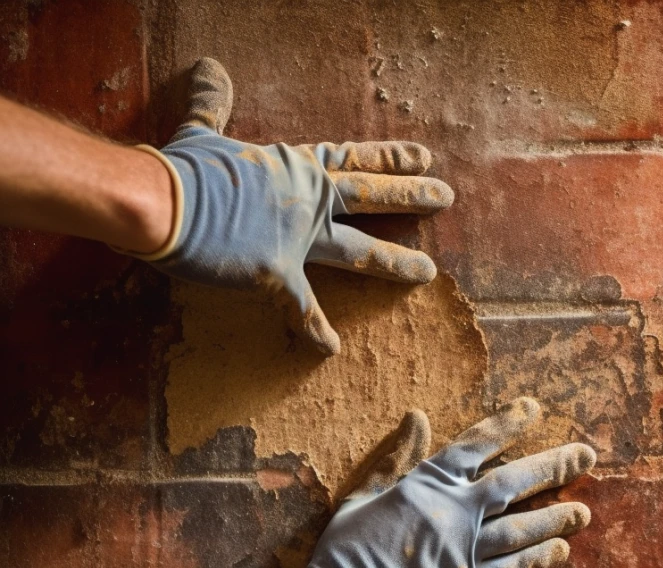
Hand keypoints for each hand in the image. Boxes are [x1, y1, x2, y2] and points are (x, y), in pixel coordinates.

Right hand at [140, 58, 451, 353]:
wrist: (158, 200)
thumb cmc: (181, 167)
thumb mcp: (204, 130)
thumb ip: (215, 105)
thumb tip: (210, 69)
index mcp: (295, 168)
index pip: (352, 159)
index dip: (389, 157)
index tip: (424, 156)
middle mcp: (307, 200)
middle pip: (372, 196)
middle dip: (413, 196)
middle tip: (448, 197)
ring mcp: (298, 238)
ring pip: (360, 251)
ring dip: (396, 262)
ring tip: (428, 273)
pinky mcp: (278, 274)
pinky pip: (303, 309)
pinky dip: (315, 330)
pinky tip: (331, 347)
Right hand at [292, 398, 595, 567]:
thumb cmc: (344, 554)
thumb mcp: (362, 496)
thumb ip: (396, 458)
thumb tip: (417, 417)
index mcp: (426, 485)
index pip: (475, 445)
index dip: (507, 425)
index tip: (534, 409)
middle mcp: (453, 512)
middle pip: (513, 482)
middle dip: (553, 467)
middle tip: (587, 456)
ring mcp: (463, 550)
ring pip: (522, 527)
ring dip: (556, 517)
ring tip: (584, 511)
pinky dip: (537, 559)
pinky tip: (560, 551)